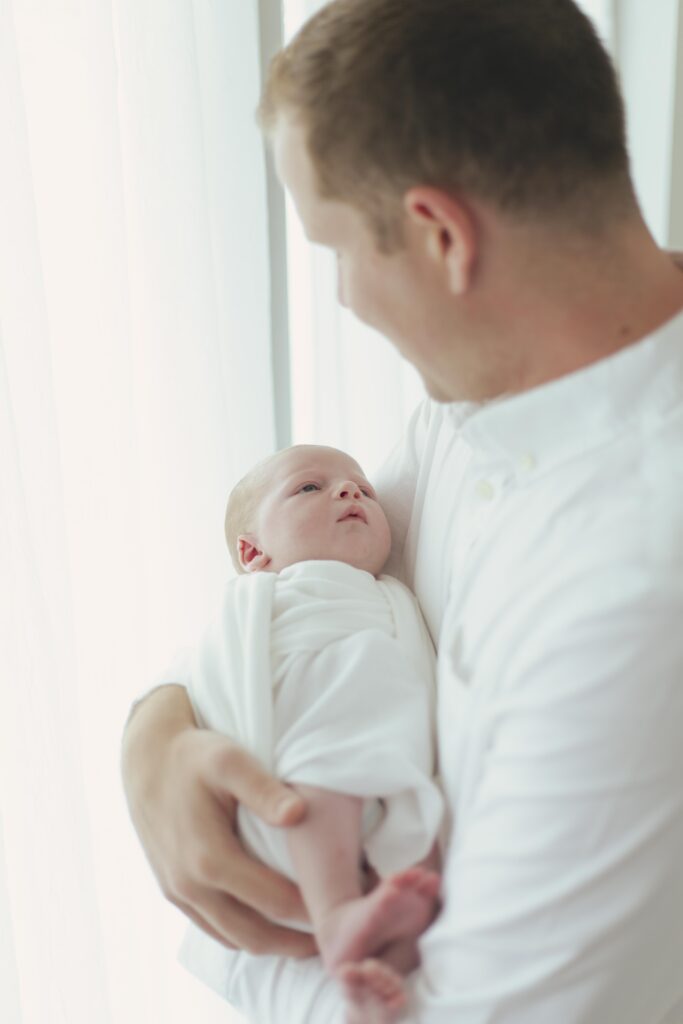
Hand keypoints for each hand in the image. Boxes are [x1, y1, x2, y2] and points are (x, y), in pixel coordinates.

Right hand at [122, 685, 315, 956]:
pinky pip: (214, 928)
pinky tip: (272, 923)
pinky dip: (245, 933)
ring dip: (273, 944)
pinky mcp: (173, 891)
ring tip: (313, 936)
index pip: (275, 903)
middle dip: (298, 943)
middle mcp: (190, 886)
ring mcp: (178, 893)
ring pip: (233, 939)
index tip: (347, 908)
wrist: (146, 758)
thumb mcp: (230, 760)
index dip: (314, 912)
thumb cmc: (194, 755)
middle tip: (338, 936)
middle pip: (255, 936)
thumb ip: (263, 789)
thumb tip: (299, 814)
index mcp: (209, 858)